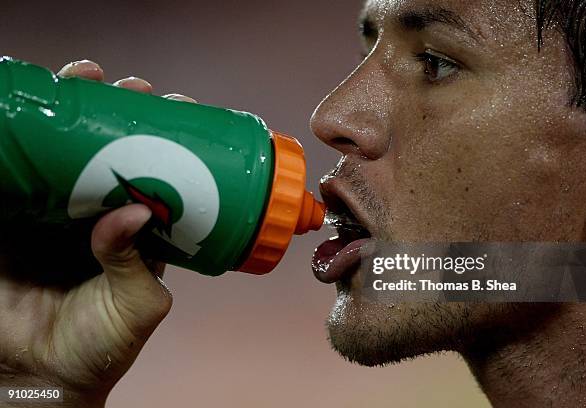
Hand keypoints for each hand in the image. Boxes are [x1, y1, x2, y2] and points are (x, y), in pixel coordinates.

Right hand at [0, 60, 196, 406]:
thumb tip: (136, 211)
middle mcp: (97, 210)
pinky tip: (30, 104)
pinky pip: (15, 166)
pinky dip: (21, 134)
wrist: (36, 378)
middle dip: (120, 112)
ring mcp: (53, 209)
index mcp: (137, 229)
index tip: (179, 108)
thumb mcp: (136, 306)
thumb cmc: (99, 347)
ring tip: (86, 77)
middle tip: (133, 89)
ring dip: (73, 109)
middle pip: (111, 147)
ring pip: (64, 147)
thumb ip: (138, 263)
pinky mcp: (13, 212)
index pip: (156, 171)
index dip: (168, 138)